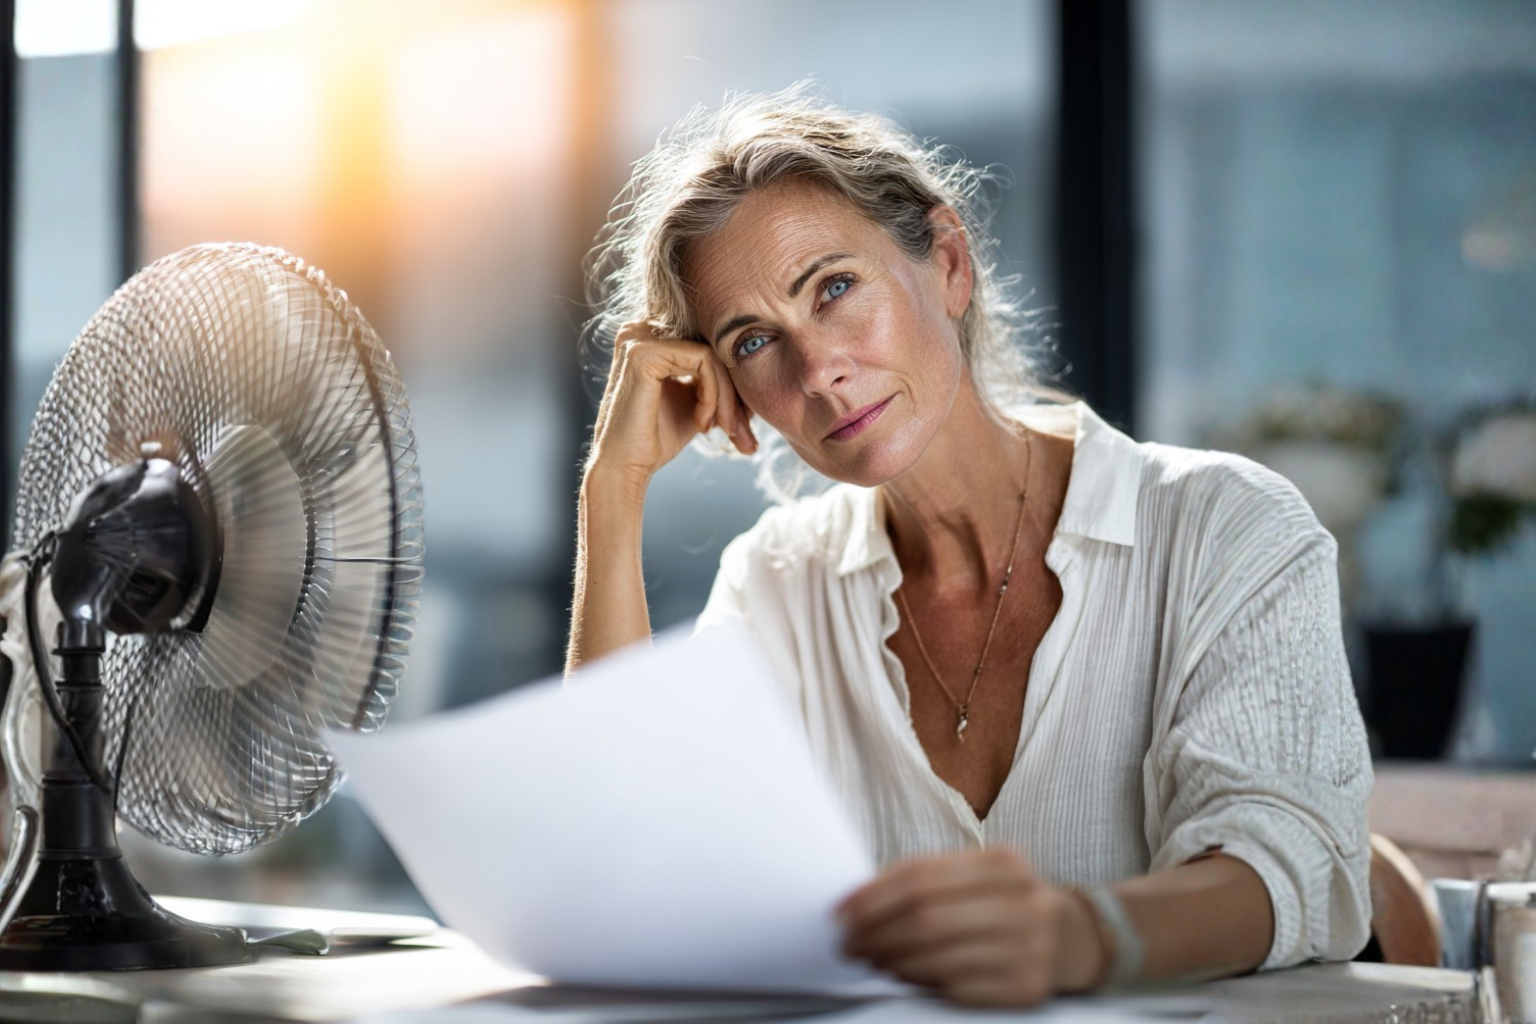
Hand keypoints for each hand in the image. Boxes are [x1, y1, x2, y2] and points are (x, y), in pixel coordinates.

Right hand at [586, 321, 756, 494]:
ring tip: (722, 429)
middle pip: (712, 344)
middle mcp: (641, 327)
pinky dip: (714, 396)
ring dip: (727, 397)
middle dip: (734, 390)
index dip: (731, 377)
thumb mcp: (694, 398)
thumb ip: (714, 376)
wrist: (626, 467)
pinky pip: (704, 361)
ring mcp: (640, 336)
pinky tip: (701, 424)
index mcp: (649, 334)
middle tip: (742, 429)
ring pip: (712, 354)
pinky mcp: (645, 352)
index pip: (708, 341)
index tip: (742, 418)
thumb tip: (753, 366)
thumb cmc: (657, 437)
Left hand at [837, 848, 1105, 1006]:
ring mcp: (1029, 946)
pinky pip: (957, 987)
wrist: (1071, 938)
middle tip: (848, 943)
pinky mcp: (1026, 988)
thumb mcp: (977, 876)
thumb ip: (926, 881)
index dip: (872, 896)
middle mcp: (1022, 901)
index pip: (921, 876)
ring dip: (891, 960)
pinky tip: (902, 974)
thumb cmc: (1003, 903)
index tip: (840, 912)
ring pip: (937, 955)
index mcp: (1004, 862)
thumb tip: (857, 904)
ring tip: (870, 958)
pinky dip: (919, 981)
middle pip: (926, 917)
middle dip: (875, 932)